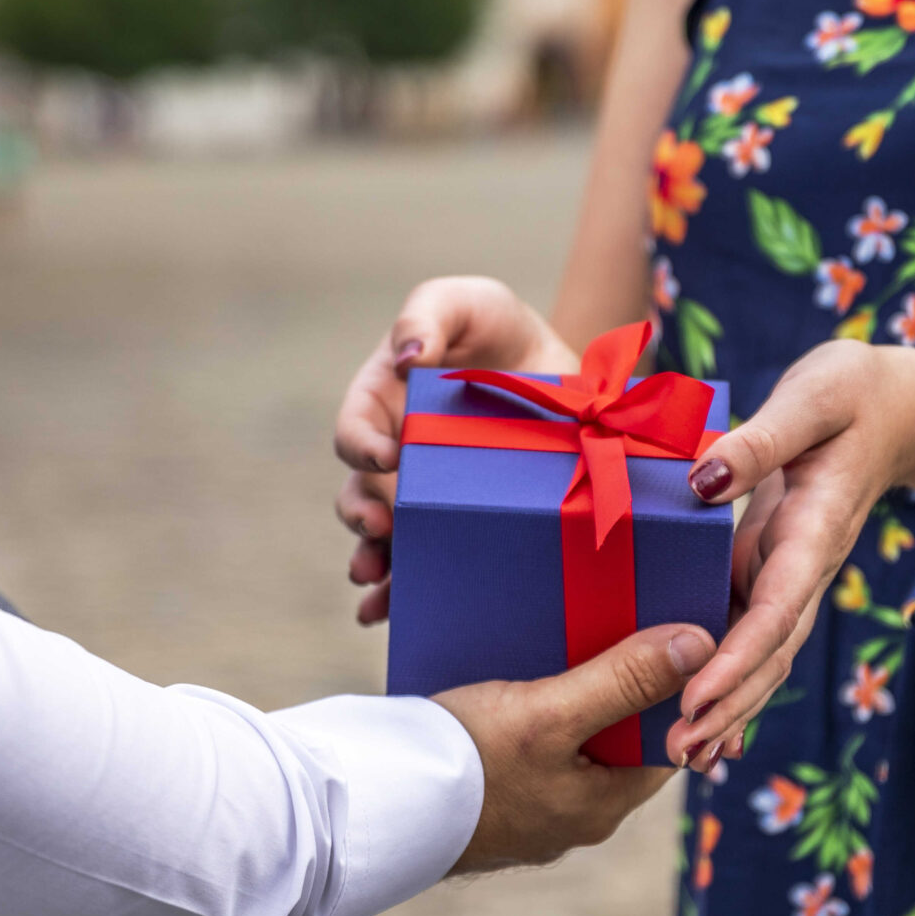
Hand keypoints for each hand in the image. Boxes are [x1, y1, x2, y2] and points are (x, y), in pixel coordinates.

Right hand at [333, 277, 579, 624]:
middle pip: (360, 496)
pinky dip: (407, 590)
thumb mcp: (467, 302)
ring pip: (385, 540)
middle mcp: (394, 458)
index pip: (354, 431)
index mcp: (382, 405)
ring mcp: (424, 496)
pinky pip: (429, 562)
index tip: (386, 459)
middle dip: (361, 519)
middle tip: (380, 530)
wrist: (560, 375)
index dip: (360, 448)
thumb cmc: (497, 327)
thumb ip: (430, 314)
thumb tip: (407, 355)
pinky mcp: (461, 523)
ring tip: (376, 586)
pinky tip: (396, 613)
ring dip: (375, 564)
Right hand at [438, 622, 715, 873]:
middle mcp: (573, 818)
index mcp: (603, 806)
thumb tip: (702, 645)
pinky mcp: (492, 801)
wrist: (371, 810)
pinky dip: (533, 716)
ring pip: (574, 746)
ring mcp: (531, 814)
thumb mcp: (550, 712)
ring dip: (574, 698)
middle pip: (619, 742)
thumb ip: (624, 679)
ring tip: (564, 644)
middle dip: (621, 688)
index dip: (677, 691)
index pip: (669, 742)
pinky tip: (513, 679)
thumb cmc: (464, 765)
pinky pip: (532, 752)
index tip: (675, 638)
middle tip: (617, 628)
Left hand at [661, 342, 914, 767]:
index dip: (738, 658)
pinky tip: (702, 723)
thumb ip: (761, 440)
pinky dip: (730, 682)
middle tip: (681, 753)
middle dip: (729, 706)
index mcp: (814, 531)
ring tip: (684, 758)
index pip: (777, 608)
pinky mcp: (774, 571)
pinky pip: (750, 635)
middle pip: (769, 653)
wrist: (899, 408)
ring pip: (762, 656)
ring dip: (728, 709)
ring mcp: (791, 575)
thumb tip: (702, 480)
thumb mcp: (813, 399)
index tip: (698, 698)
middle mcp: (805, 567)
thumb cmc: (854, 393)